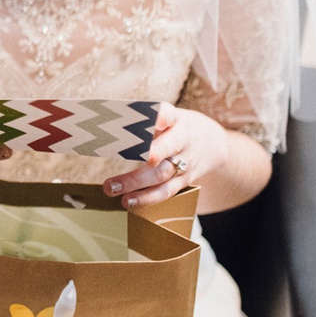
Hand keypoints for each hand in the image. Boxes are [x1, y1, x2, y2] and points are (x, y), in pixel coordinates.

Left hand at [103, 103, 224, 208]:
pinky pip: (166, 191)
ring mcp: (184, 163)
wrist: (210, 145)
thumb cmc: (174, 127)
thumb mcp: (167, 116)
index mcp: (176, 120)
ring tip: (112, 189)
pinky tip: (128, 202)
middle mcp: (183, 141)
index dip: (164, 116)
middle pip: (166, 149)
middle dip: (148, 156)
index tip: (158, 120)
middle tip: (126, 157)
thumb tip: (106, 121)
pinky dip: (147, 198)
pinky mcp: (183, 181)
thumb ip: (142, 118)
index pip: (171, 114)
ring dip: (136, 183)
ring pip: (162, 174)